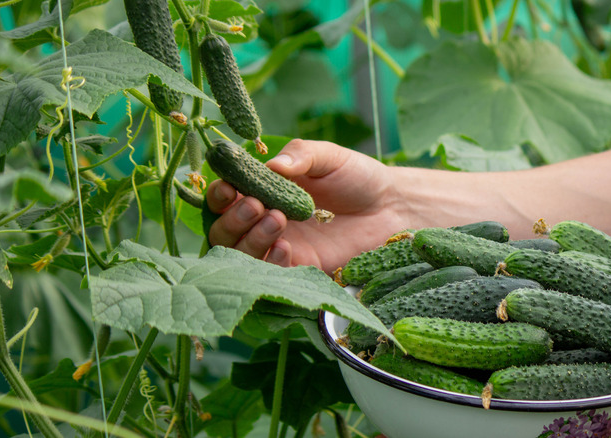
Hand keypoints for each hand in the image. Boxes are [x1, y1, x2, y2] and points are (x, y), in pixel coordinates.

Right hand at [205, 139, 407, 272]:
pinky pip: (270, 274)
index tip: (229, 188)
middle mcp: (265, 220)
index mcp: (264, 190)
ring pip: (241, 255)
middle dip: (232, 219)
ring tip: (277, 220)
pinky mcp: (300, 268)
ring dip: (250, 239)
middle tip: (257, 205)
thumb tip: (272, 165)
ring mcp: (280, 246)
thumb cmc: (356, 176)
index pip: (225, 197)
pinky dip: (271, 262)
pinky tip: (287, 247)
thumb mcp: (326, 156)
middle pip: (224, 230)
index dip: (219, 194)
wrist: (390, 206)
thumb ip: (299, 155)